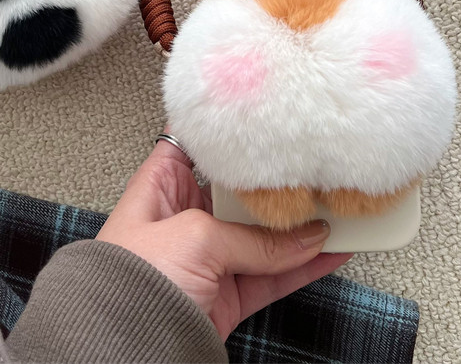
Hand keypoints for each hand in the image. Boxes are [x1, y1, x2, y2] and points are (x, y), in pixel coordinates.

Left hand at [96, 137, 351, 338]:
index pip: (193, 145)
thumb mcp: (193, 239)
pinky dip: (303, 267)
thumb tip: (303, 237)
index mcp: (160, 188)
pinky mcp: (225, 297)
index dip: (223, 132)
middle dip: (274, 184)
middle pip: (238, 194)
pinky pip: (272, 276)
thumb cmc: (128, 285)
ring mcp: (206, 260)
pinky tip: (330, 252)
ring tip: (336, 208)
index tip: (259, 120)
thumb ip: (251, 238)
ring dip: (300, 227)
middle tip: (312, 167)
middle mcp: (184, 219)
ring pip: (263, 237)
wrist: (124, 352)